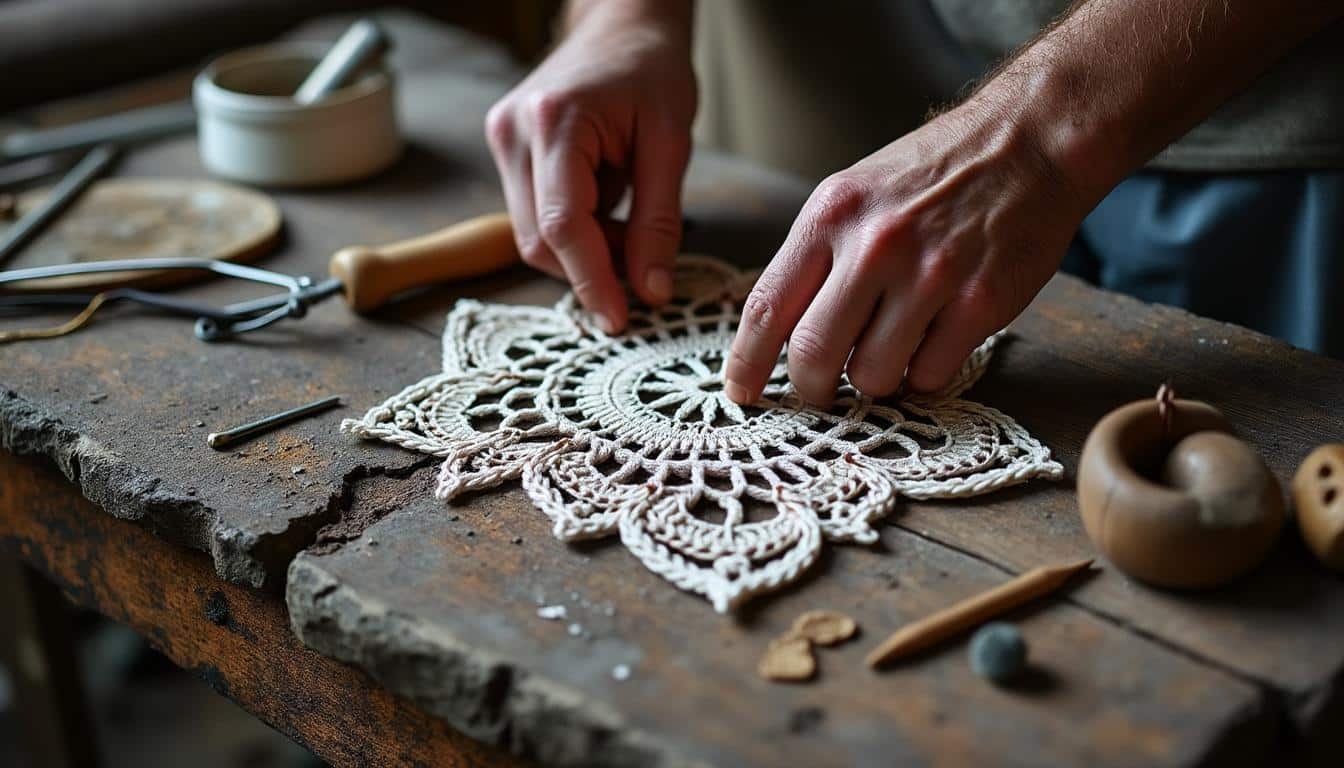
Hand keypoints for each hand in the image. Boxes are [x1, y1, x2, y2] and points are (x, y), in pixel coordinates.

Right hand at [484, 2, 695, 332]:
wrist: (621, 22)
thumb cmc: (652, 70)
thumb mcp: (671, 144)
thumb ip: (659, 221)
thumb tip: (651, 290)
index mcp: (555, 122)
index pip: (562, 224)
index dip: (591, 279)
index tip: (621, 319)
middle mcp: (514, 132)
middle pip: (538, 238)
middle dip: (589, 268)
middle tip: (643, 270)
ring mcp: (502, 140)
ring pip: (531, 233)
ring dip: (582, 249)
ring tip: (630, 227)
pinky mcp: (506, 149)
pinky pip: (533, 213)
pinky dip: (573, 228)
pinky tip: (608, 208)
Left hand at [724, 101, 1088, 405]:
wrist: (1028, 141)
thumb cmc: (932, 174)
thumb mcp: (853, 195)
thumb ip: (814, 257)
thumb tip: (773, 331)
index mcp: (831, 216)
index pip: (767, 307)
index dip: (746, 362)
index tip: (740, 393)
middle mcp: (874, 245)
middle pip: (813, 354)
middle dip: (811, 386)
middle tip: (821, 389)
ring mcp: (930, 275)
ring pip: (872, 375)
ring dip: (875, 379)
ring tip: (892, 347)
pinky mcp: (980, 302)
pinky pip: (930, 374)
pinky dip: (924, 372)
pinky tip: (934, 340)